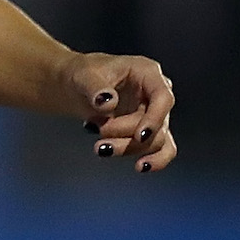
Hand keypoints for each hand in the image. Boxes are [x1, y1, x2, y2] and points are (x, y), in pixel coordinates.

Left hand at [65, 52, 177, 172]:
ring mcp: (154, 113)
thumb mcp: (83, 75)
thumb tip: (107, 103)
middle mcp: (155, 93)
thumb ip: (94, 87)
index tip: (139, 136)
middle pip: (157, 124)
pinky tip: (140, 167)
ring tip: (99, 148)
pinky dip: (153, 160)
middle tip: (98, 132)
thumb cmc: (82, 75)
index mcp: (147, 73)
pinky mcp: (148, 130)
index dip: (155, 119)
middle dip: (126, 135)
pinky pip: (161, 150)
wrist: (76, 87)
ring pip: (156, 141)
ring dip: (128, 148)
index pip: (163, 97)